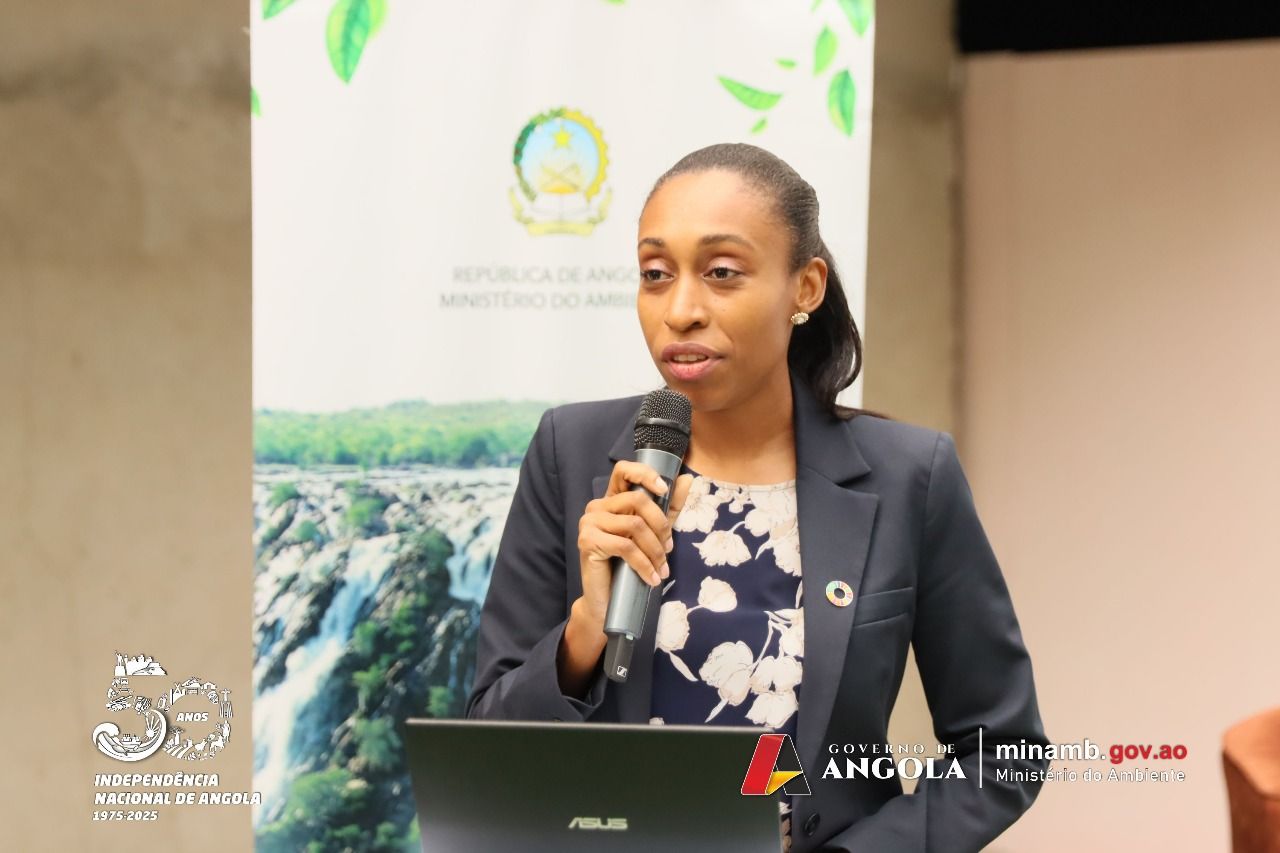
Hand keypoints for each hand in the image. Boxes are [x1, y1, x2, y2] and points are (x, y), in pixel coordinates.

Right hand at [575, 461, 693, 627]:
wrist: (607, 601)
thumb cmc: (629, 566)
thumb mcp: (655, 533)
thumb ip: (669, 507)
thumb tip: (688, 479)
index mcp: (611, 501)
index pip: (624, 471)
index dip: (645, 474)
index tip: (664, 490)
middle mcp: (597, 507)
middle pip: (637, 500)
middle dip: (661, 525)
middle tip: (668, 549)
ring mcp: (589, 523)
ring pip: (634, 525)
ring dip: (655, 550)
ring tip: (662, 568)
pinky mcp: (587, 541)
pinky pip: (625, 546)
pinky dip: (644, 564)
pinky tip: (652, 578)